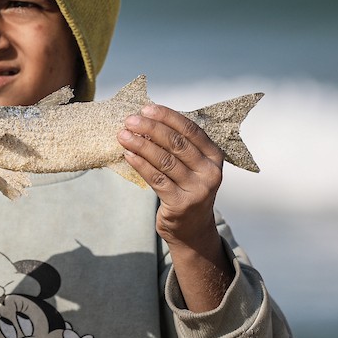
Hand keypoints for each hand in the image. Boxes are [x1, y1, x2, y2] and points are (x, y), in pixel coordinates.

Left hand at [118, 104, 222, 246]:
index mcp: (214, 156)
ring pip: (164, 161)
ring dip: (141, 145)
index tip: (147, 109)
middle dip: (151, 129)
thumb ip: (178, 146)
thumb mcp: (192, 166)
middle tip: (131, 120)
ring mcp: (197, 190)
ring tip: (124, 136)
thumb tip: (148, 120)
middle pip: (177, 144)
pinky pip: (157, 179)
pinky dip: (140, 165)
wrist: (192, 229)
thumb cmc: (187, 190)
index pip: (191, 130)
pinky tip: (128, 155)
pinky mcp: (181, 204)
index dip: (168, 117)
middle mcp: (210, 172)